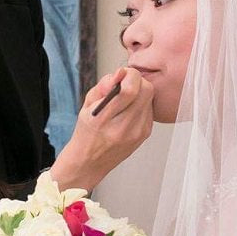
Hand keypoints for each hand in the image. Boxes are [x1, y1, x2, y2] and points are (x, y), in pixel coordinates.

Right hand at [50, 67, 153, 191]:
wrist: (90, 163)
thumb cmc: (86, 133)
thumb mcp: (86, 106)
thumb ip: (104, 86)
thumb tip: (121, 72)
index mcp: (104, 119)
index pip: (130, 90)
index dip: (129, 75)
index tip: (122, 74)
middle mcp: (124, 128)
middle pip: (146, 91)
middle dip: (137, 80)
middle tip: (125, 83)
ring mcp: (137, 133)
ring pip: (150, 98)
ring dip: (140, 91)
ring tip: (126, 98)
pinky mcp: (145, 135)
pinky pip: (150, 109)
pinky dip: (142, 103)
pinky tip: (130, 109)